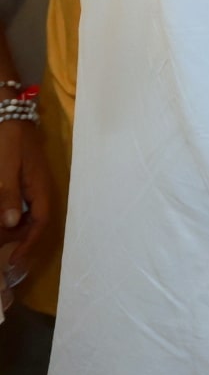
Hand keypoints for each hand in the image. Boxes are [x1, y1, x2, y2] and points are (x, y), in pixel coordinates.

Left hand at [0, 118, 54, 268]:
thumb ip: (8, 195)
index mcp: (39, 187)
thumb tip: (12, 224)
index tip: (13, 261)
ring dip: (13, 229)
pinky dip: (11, 215)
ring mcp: (33, 184)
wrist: (10, 113)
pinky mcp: (25, 180)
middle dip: (18, 240)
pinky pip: (22, 205)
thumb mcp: (5, 167)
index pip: (40, 223)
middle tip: (2, 252)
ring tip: (0, 237)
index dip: (28, 245)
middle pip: (35, 223)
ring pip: (27, 215)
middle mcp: (40, 189)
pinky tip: (3, 217)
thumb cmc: (8, 140)